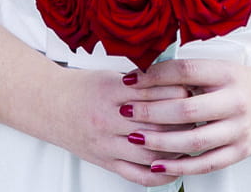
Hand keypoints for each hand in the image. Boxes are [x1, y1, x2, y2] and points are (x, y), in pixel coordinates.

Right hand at [52, 65, 190, 186]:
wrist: (50, 105)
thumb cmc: (82, 88)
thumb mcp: (109, 75)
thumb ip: (139, 79)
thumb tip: (174, 77)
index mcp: (111, 91)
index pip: (153, 93)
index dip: (177, 91)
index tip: (193, 88)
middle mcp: (108, 119)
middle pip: (155, 124)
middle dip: (181, 120)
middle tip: (200, 113)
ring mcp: (107, 144)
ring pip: (150, 151)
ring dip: (175, 147)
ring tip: (192, 138)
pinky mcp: (106, 162)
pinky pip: (137, 175)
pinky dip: (160, 174)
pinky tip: (175, 168)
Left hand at [117, 58, 250, 178]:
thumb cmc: (239, 82)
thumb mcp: (217, 68)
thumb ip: (187, 72)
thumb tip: (144, 73)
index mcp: (226, 74)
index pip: (186, 71)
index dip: (155, 75)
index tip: (130, 79)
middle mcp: (234, 101)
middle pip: (186, 109)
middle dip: (151, 112)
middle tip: (126, 111)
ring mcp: (238, 129)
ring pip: (193, 140)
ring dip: (160, 141)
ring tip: (135, 138)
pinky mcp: (239, 151)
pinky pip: (205, 163)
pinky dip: (179, 166)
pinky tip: (158, 164)